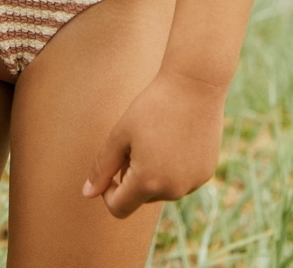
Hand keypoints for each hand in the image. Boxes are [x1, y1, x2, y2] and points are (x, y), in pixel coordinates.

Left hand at [82, 69, 225, 217]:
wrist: (195, 85)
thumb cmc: (153, 106)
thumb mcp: (121, 133)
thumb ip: (102, 166)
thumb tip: (87, 194)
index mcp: (148, 182)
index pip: (119, 208)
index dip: (108, 191)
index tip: (112, 165)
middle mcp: (173, 190)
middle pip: (141, 196)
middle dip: (134, 175)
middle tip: (139, 139)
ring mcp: (192, 183)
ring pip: (162, 188)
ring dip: (154, 172)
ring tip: (158, 136)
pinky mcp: (205, 173)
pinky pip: (181, 180)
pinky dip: (173, 166)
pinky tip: (177, 136)